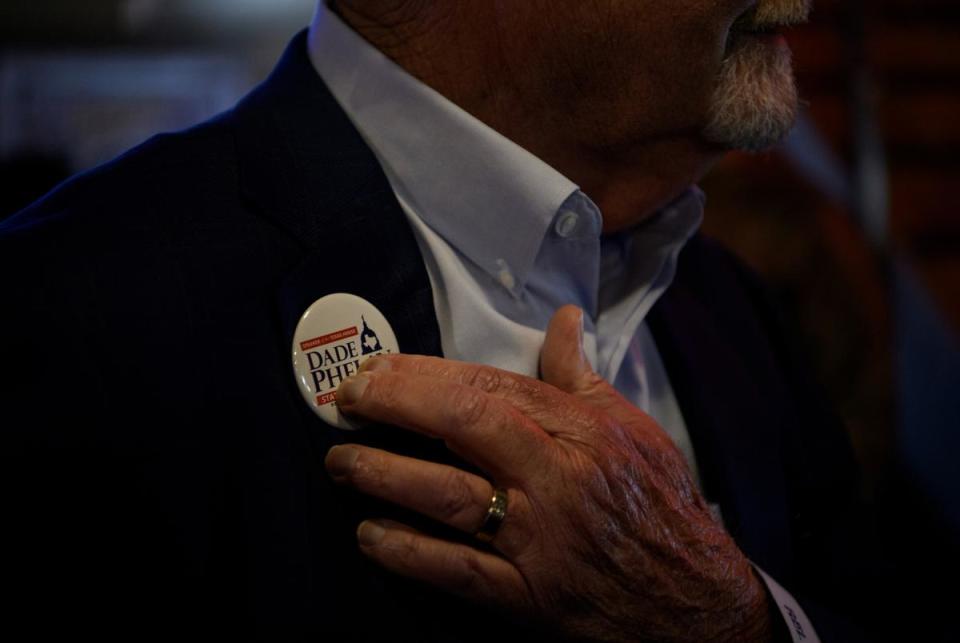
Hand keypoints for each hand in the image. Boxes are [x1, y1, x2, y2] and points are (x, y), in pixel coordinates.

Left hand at [324, 305, 771, 641]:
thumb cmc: (660, 507)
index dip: (424, 375)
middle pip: (464, 428)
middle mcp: (557, 479)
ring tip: (342, 462)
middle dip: (395, 407)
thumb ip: (581, 376)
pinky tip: (370, 534)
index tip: (378, 369)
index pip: (491, 388)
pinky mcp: (527, 596)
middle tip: (345, 400)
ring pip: (450, 498)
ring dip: (385, 476)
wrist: (694, 603)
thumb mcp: (632, 430)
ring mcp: (540, 539)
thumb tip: (563, 320)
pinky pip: (457, 571)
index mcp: (581, 433)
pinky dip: (408, 552)